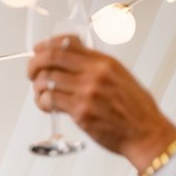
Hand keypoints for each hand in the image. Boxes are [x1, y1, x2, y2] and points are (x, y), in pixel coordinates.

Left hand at [28, 35, 175, 171]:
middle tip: (31, 72)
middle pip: (51, 58)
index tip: (37, 50)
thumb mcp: (119, 76)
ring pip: (46, 80)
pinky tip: (46, 105)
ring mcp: (86, 92)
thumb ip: (95, 67)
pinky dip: (41, 102)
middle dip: (34, 64)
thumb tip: (69, 60)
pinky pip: (49, 101)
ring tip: (40, 92)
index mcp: (104, 62)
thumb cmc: (134, 108)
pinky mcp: (80, 111)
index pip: (68, 43)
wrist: (144, 132)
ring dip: (37, 87)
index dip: (46, 45)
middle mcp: (95, 73)